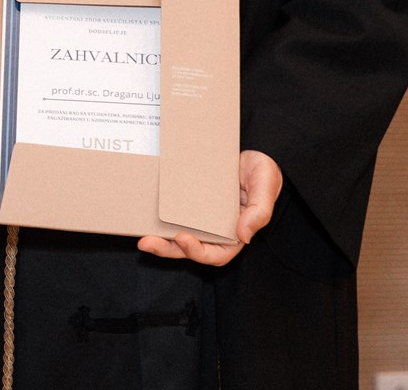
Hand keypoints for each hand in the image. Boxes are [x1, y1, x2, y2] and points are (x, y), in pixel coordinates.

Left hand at [136, 149, 281, 265]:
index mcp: (234, 235)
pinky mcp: (190, 203)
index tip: (183, 239)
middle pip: (190, 248)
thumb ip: (259, 212)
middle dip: (168, 250)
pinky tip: (145, 215)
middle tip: (147, 243)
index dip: (198, 251)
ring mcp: (201, 218)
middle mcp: (215, 230)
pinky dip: (160, 218)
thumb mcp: (265, 187)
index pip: (216, 254)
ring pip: (177, 236)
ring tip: (142, 238)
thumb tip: (243, 236)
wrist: (254, 152)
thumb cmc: (264, 173)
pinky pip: (174, 214)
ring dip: (160, 240)